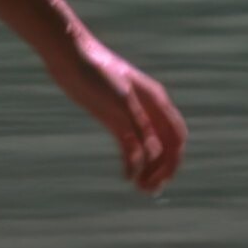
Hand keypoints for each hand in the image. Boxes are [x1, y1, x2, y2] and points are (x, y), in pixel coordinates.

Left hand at [46, 37, 186, 193]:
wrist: (71, 57)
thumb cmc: (98, 71)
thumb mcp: (121, 98)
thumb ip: (137, 124)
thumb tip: (151, 153)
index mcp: (156, 100)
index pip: (176, 135)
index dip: (175, 159)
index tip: (166, 178)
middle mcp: (148, 110)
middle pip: (165, 146)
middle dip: (162, 169)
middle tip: (150, 189)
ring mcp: (131, 117)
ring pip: (148, 149)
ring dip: (148, 169)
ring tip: (141, 188)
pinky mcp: (114, 121)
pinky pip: (129, 147)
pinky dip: (131, 163)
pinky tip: (127, 176)